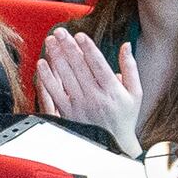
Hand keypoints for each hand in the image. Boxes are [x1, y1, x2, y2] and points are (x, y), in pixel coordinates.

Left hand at [35, 31, 144, 151]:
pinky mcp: (68, 113)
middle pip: (79, 67)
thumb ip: (130, 68)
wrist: (114, 146)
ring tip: (50, 41)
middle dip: (68, 47)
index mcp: (112, 91)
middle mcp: (95, 97)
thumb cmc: (125, 117)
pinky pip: (55, 92)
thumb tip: (126, 45)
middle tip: (59, 32)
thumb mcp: (135, 93)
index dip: (88, 48)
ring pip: (65, 77)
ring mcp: (80, 105)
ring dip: (57, 57)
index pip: (98, 65)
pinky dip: (47, 78)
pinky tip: (42, 64)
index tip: (79, 35)